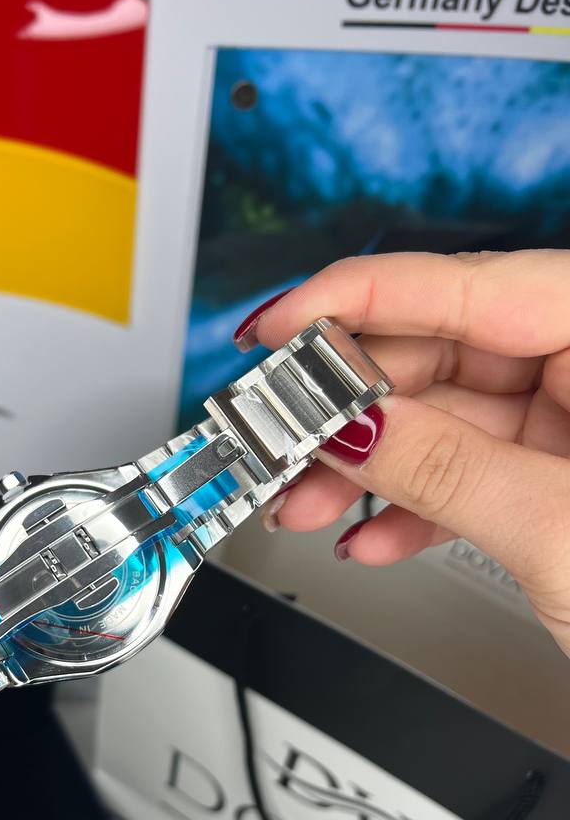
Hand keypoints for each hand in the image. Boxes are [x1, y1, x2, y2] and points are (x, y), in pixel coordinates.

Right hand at [250, 249, 569, 655]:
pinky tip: (370, 536)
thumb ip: (445, 467)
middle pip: (450, 353)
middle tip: (281, 435)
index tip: (278, 324)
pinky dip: (416, 508)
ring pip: (451, 420)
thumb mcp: (562, 532)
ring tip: (307, 501)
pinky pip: (476, 472)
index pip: (475, 283)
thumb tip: (351, 424)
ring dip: (369, 467)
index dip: (358, 299)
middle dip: (352, 405)